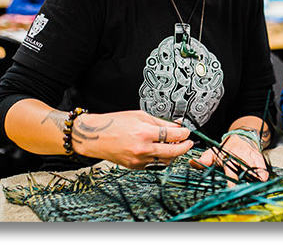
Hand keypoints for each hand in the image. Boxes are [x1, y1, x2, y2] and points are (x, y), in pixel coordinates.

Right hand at [74, 110, 192, 169]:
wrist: (93, 136)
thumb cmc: (114, 123)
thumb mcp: (140, 116)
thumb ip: (160, 122)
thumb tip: (177, 126)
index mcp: (143, 133)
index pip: (173, 136)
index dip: (184, 133)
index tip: (187, 131)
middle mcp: (142, 149)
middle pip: (173, 152)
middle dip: (184, 147)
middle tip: (189, 142)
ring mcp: (138, 160)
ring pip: (165, 161)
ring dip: (174, 154)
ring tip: (175, 145)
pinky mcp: (135, 167)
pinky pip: (154, 164)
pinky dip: (161, 158)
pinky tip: (162, 150)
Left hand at [192, 133, 268, 185]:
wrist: (240, 137)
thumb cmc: (226, 148)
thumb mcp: (213, 152)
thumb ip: (204, 159)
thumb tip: (192, 162)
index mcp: (229, 156)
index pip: (231, 169)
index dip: (232, 180)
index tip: (232, 189)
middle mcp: (241, 155)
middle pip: (246, 170)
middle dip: (247, 181)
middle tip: (246, 190)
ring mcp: (251, 156)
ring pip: (257, 169)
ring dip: (256, 179)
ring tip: (254, 188)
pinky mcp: (259, 157)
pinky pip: (263, 168)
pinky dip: (263, 176)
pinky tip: (260, 181)